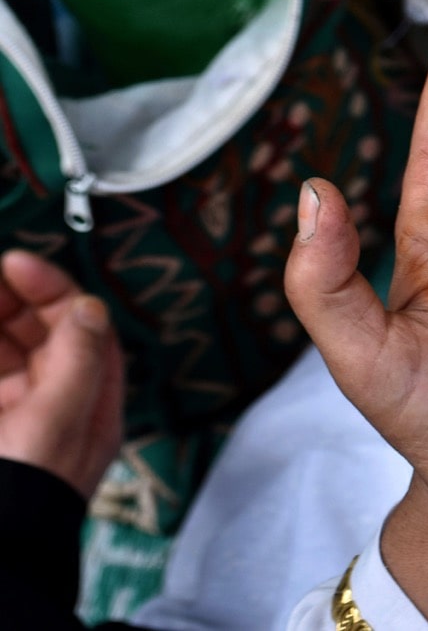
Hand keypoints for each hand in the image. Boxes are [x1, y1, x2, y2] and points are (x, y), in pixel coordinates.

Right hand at [0, 250, 122, 499]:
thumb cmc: (29, 491)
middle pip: (41, 332)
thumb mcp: (60, 420)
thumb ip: (79, 360)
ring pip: (8, 349)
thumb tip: (92, 308)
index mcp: (90, 403)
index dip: (53, 289)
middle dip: (15, 297)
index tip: (16, 263)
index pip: (82, 328)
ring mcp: (16, 413)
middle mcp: (55, 405)